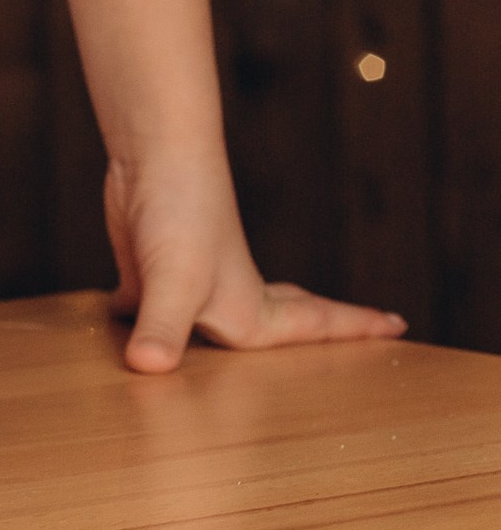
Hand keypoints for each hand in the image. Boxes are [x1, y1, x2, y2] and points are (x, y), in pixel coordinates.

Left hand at [105, 156, 405, 372]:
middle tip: (355, 334)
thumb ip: (163, 329)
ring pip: (214, 321)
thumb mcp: (174, 281)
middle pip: (280, 320)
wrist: (151, 159)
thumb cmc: (182, 215)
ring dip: (227, 337)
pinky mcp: (145, 273)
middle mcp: (223, 301)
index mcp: (249, 314)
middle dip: (315, 330)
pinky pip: (146, 310)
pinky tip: (129, 335)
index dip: (355, 329)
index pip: (315, 326)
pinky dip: (142, 325)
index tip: (399, 325)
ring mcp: (185, 286)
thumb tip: (149, 369)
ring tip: (246, 348)